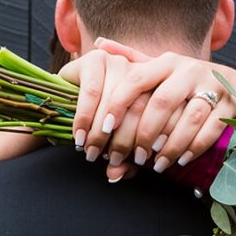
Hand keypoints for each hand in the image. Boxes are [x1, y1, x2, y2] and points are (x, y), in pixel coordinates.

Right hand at [59, 49, 170, 181]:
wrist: (70, 96)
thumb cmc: (102, 123)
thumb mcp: (121, 143)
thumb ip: (124, 160)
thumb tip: (116, 175)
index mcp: (160, 89)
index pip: (166, 113)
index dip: (154, 139)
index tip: (141, 162)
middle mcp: (143, 71)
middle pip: (140, 108)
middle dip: (124, 140)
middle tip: (112, 160)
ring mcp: (119, 62)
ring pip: (115, 101)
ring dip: (101, 132)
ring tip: (92, 151)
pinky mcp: (95, 59)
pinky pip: (92, 92)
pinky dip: (85, 118)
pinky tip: (80, 136)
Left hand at [94, 38, 235, 172]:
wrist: (233, 82)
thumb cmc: (185, 80)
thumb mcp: (161, 68)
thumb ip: (131, 60)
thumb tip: (98, 43)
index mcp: (166, 62)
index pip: (136, 80)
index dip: (118, 104)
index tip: (104, 128)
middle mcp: (189, 70)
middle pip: (162, 102)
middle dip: (145, 133)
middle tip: (135, 157)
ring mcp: (212, 86)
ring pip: (188, 118)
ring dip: (170, 145)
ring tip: (157, 165)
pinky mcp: (230, 103)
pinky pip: (211, 128)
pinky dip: (194, 147)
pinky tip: (180, 161)